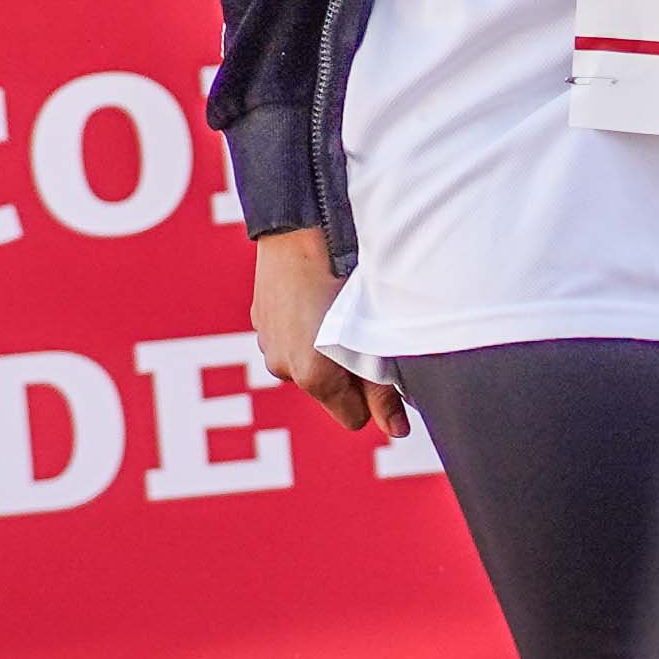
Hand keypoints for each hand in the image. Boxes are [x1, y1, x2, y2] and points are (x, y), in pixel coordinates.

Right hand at [249, 228, 400, 443]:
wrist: (303, 227)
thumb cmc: (349, 276)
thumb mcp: (372, 336)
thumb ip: (383, 388)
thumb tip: (398, 432)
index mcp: (313, 377)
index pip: (355, 419)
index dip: (374, 397)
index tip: (385, 366)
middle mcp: (284, 368)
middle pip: (331, 392)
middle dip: (349, 374)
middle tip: (365, 332)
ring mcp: (268, 343)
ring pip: (309, 366)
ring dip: (325, 350)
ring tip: (341, 311)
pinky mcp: (260, 320)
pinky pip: (290, 340)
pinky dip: (306, 329)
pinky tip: (319, 300)